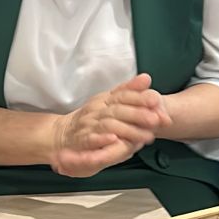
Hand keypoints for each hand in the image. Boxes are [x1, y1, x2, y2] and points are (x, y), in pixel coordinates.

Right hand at [49, 74, 171, 176]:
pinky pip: (90, 138)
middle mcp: (96, 110)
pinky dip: (102, 139)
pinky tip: (113, 140)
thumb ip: (128, 90)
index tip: (156, 100)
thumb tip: (146, 77)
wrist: (62, 133)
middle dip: (138, 114)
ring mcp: (88, 125)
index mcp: (104, 100)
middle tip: (156, 120)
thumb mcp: (109, 101)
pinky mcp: (81, 140)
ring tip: (145, 136)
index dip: (139, 97)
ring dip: (127, 130)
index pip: (123, 95)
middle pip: (118, 110)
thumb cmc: (90, 118)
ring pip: (108, 125)